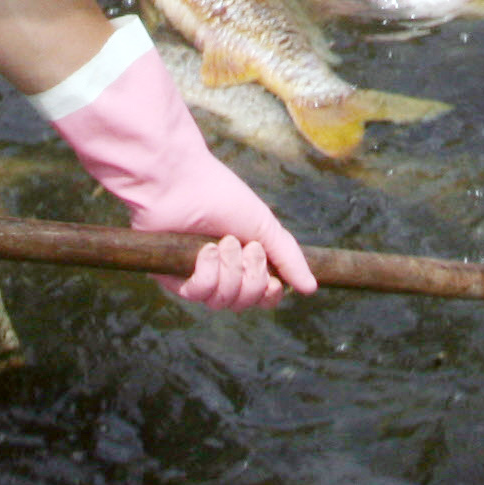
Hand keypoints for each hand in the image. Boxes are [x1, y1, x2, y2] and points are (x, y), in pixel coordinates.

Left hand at [43, 19, 316, 309]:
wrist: (180, 181)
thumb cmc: (222, 195)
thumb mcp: (263, 224)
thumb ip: (289, 257)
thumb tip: (312, 289)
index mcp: (243, 260)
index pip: (262, 298)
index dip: (270, 294)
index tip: (273, 279)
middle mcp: (220, 272)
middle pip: (245, 303)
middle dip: (251, 278)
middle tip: (246, 247)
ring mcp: (195, 276)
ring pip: (222, 302)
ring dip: (229, 271)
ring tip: (222, 242)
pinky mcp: (172, 278)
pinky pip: (197, 294)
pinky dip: (207, 274)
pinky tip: (205, 250)